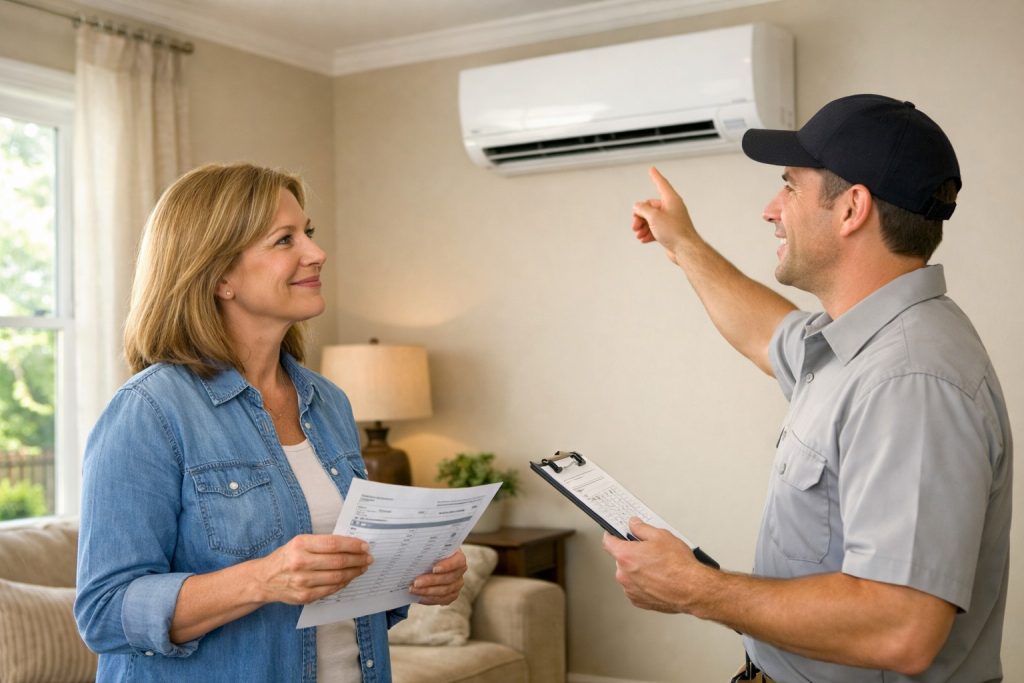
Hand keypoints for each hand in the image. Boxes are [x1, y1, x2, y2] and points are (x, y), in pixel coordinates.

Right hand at [256, 534, 372, 604]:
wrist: (264, 580)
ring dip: (354, 572)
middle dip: (358, 559)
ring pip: (337, 577)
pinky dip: (344, 583)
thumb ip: (322, 543)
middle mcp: (301, 562)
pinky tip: (349, 578)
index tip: (365, 545)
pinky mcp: (305, 596)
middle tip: (369, 558)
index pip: (334, 544)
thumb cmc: (287, 557)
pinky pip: (331, 589)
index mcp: (301, 544)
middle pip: (338, 561)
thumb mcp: (299, 542)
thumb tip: (351, 545)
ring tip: (362, 567)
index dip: (353, 545)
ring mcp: (302, 581)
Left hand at [409, 549, 466, 605]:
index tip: (434, 568)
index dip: (448, 566)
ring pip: (445, 591)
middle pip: (449, 578)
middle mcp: (460, 571)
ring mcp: (457, 584)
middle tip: (415, 582)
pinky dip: (430, 599)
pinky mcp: (452, 594)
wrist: (430, 561)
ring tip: (412, 589)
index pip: (458, 561)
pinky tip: (419, 597)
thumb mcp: (429, 547)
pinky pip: (442, 600)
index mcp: (458, 555)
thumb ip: (425, 549)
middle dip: (431, 581)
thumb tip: (412, 551)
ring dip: (427, 591)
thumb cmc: (430, 552)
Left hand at [601, 517, 708, 613]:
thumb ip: (642, 528)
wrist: (691, 589)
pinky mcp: (638, 601)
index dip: (612, 536)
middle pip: (621, 559)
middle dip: (632, 554)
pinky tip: (658, 579)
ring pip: (628, 575)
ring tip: (658, 568)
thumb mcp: (661, 536)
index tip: (615, 534)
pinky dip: (643, 584)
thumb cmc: (678, 566)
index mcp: (625, 555)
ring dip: (638, 571)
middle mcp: (624, 574)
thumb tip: (635, 525)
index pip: (608, 542)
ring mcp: (630, 589)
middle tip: (649, 552)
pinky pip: (635, 588)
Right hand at [631, 166, 699, 264]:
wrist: (685, 250)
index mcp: (671, 200)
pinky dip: (648, 233)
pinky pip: (655, 229)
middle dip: (640, 215)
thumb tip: (637, 206)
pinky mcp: (670, 232)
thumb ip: (643, 209)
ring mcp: (671, 220)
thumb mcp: (653, 217)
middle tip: (635, 225)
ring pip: (651, 219)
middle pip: (650, 206)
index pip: (661, 184)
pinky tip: (643, 239)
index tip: (652, 169)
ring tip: (639, 234)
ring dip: (643, 226)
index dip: (655, 176)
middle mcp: (672, 208)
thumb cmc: (674, 231)